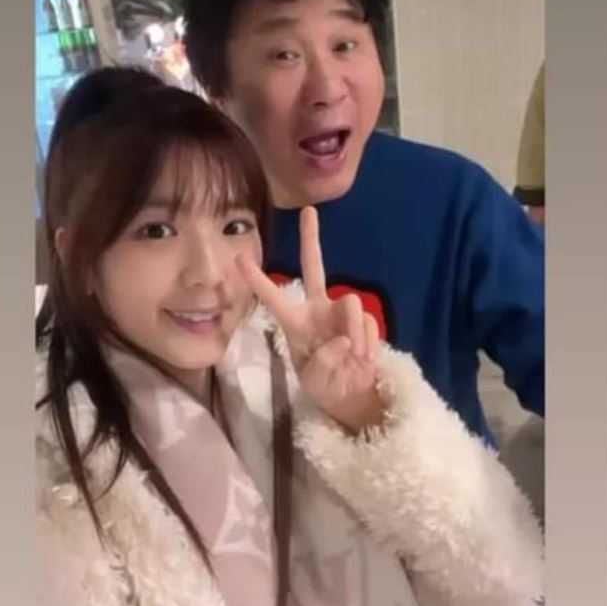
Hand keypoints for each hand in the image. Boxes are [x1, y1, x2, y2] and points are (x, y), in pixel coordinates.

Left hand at [237, 206, 383, 432]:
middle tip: (308, 211)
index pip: (272, 297)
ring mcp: (341, 313)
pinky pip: (369, 324)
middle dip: (311, 238)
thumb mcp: (313, 381)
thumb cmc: (323, 385)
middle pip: (314, 266)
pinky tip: (364, 360)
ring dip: (355, 332)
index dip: (256, 279)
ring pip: (351, 303)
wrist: (351, 395)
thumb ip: (323, 362)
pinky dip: (368, 344)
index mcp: (295, 322)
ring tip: (355, 356)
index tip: (238, 258)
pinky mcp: (364, 321)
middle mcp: (317, 309)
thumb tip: (342, 340)